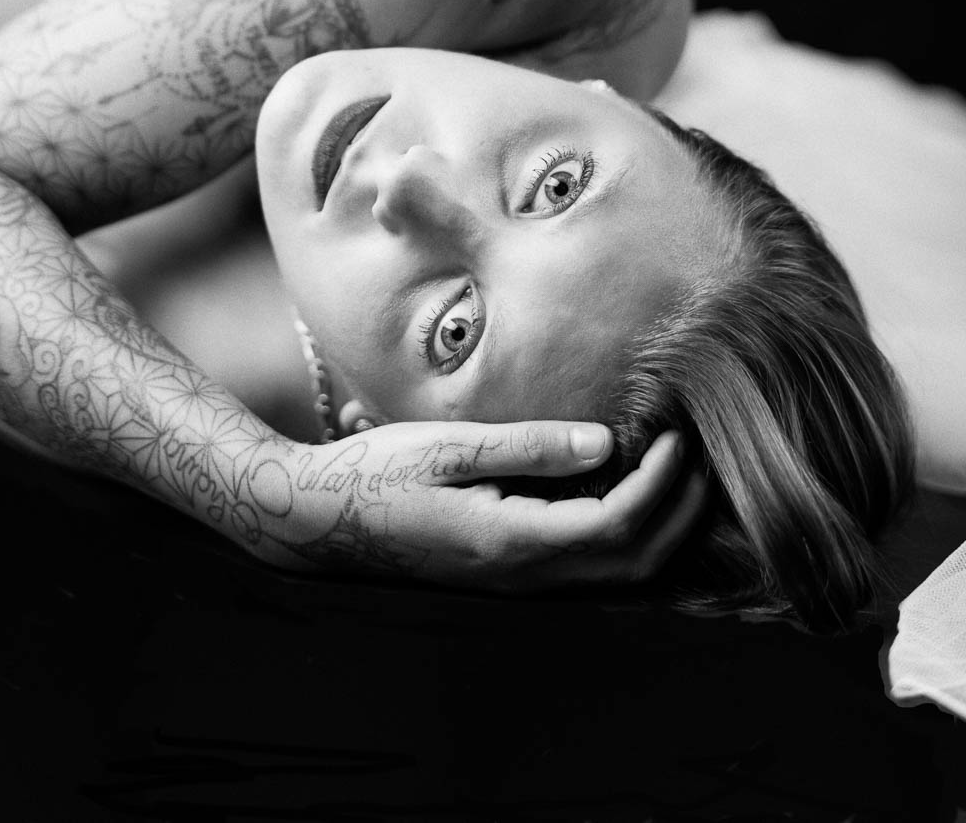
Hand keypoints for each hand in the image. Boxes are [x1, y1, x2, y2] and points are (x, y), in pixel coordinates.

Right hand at [265, 420, 704, 591]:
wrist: (314, 522)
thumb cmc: (373, 475)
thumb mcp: (448, 447)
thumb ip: (529, 446)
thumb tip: (606, 442)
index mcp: (511, 541)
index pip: (619, 524)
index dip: (662, 483)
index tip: (677, 433)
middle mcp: (523, 575)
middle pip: (633, 562)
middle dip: (679, 512)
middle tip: (700, 454)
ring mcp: (515, 582)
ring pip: (616, 574)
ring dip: (659, 528)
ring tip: (677, 471)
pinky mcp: (505, 572)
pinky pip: (587, 566)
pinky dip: (625, 535)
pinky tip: (624, 488)